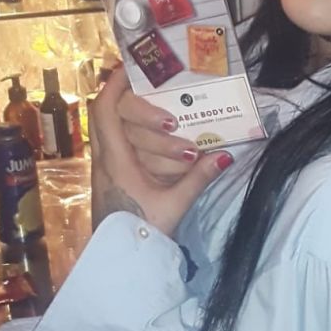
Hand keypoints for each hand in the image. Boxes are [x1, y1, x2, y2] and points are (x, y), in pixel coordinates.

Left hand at [89, 68, 232, 237]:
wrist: (121, 262)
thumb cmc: (142, 233)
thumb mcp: (175, 205)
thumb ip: (199, 178)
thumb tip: (226, 155)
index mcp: (114, 161)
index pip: (105, 110)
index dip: (116, 85)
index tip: (134, 68)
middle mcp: (104, 159)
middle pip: (110, 116)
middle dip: (140, 107)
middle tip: (170, 113)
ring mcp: (105, 169)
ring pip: (115, 132)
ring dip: (142, 128)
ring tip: (171, 130)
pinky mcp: (110, 179)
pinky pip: (120, 148)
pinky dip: (138, 141)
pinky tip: (160, 145)